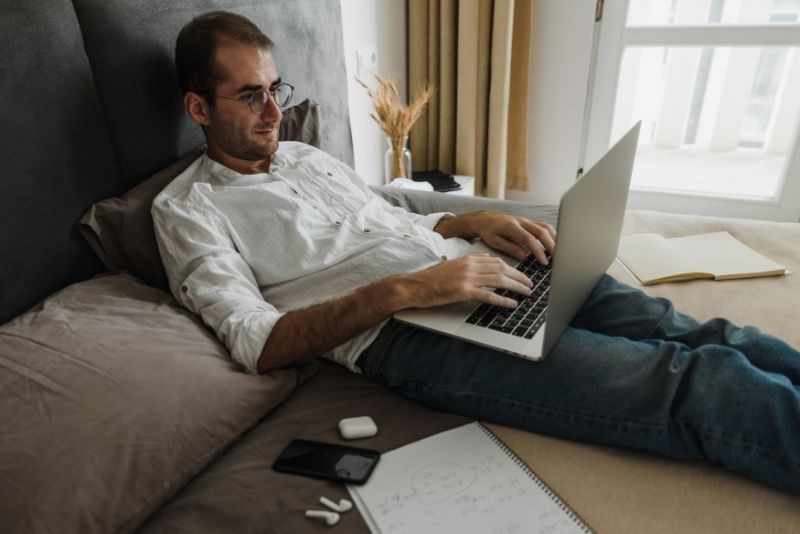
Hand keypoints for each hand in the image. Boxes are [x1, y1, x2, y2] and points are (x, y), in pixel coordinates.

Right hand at [398, 254, 533, 308]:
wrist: (415, 286)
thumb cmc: (432, 279)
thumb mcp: (453, 265)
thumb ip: (470, 263)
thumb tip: (487, 261)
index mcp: (468, 258)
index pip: (496, 260)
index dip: (512, 267)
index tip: (522, 274)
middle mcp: (470, 265)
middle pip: (502, 268)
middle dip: (519, 276)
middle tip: (530, 283)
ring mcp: (467, 277)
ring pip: (499, 280)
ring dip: (516, 286)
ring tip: (527, 292)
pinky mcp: (463, 291)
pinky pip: (488, 294)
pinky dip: (503, 299)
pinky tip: (512, 304)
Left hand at [444, 211, 555, 264]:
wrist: (484, 219)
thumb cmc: (487, 231)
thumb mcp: (493, 241)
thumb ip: (509, 248)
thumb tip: (523, 256)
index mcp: (512, 227)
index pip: (529, 239)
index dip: (538, 251)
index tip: (544, 262)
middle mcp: (521, 221)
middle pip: (542, 231)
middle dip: (551, 245)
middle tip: (557, 258)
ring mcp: (526, 220)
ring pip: (545, 226)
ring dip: (554, 238)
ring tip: (559, 252)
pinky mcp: (528, 222)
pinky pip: (543, 225)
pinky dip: (551, 234)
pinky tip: (555, 243)